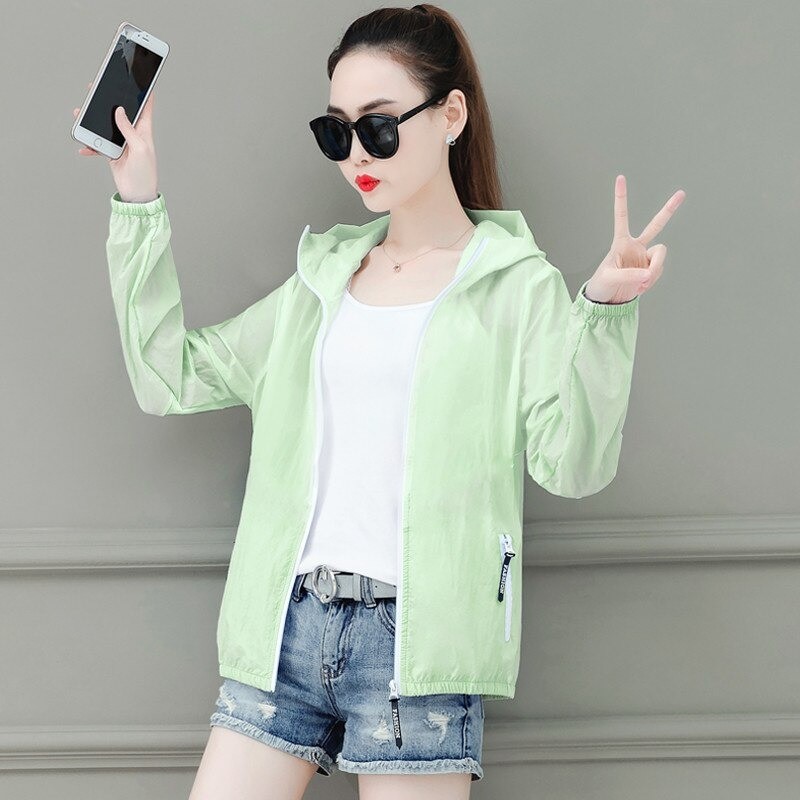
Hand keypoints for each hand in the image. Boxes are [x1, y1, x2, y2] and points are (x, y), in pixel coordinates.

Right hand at [73, 83, 158, 202]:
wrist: (137, 196)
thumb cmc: (145, 174)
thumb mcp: (140, 149)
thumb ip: (129, 130)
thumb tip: (119, 111)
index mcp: (144, 131)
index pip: (145, 107)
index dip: (143, 92)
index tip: (138, 77)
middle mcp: (132, 134)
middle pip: (119, 111)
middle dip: (108, 100)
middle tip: (94, 89)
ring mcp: (121, 143)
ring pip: (104, 125)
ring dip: (91, 121)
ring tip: (79, 114)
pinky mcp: (112, 153)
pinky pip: (98, 145)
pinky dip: (89, 145)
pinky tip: (83, 147)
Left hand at [584, 175, 684, 303]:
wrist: (608, 302)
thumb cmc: (602, 285)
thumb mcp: (611, 278)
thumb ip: (630, 275)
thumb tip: (649, 274)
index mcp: (621, 242)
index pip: (621, 216)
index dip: (621, 198)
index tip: (620, 177)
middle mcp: (635, 246)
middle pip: (656, 225)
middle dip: (669, 210)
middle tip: (682, 193)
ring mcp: (644, 258)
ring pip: (661, 256)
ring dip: (655, 269)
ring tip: (642, 283)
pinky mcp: (651, 270)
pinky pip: (658, 271)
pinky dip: (652, 280)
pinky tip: (641, 287)